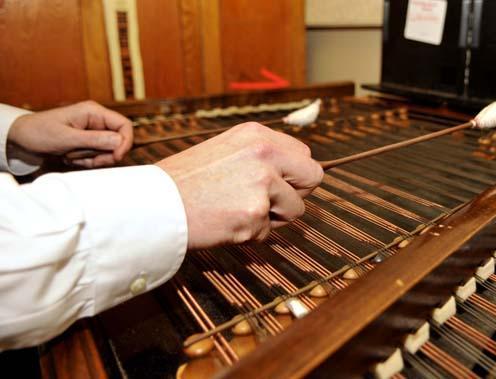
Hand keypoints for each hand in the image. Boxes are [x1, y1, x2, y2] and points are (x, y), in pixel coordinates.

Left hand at [8, 100, 132, 167]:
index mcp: (93, 112)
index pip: (124, 125)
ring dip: (93, 159)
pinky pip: (98, 156)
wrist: (21, 138)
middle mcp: (96, 120)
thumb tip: (120, 141)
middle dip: (104, 155)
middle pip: (117, 141)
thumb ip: (95, 140)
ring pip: (108, 151)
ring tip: (72, 156)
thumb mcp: (67, 138)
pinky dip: (87, 161)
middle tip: (87, 160)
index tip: (115, 157)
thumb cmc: (39, 132)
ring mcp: (93, 132)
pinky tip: (71, 158)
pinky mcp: (88, 142)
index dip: (124, 142)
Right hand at [156, 122, 322, 248]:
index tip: (279, 185)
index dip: (294, 176)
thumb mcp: (225, 151)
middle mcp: (264, 153)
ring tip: (237, 211)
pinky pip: (269, 232)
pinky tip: (226, 222)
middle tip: (268, 203)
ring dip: (273, 218)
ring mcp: (262, 183)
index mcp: (257, 135)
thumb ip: (259, 157)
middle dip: (297, 194)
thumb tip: (291, 172)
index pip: (305, 155)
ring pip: (296, 210)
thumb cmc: (183, 182)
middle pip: (313, 177)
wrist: (154, 205)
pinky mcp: (256, 213)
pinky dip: (251, 234)